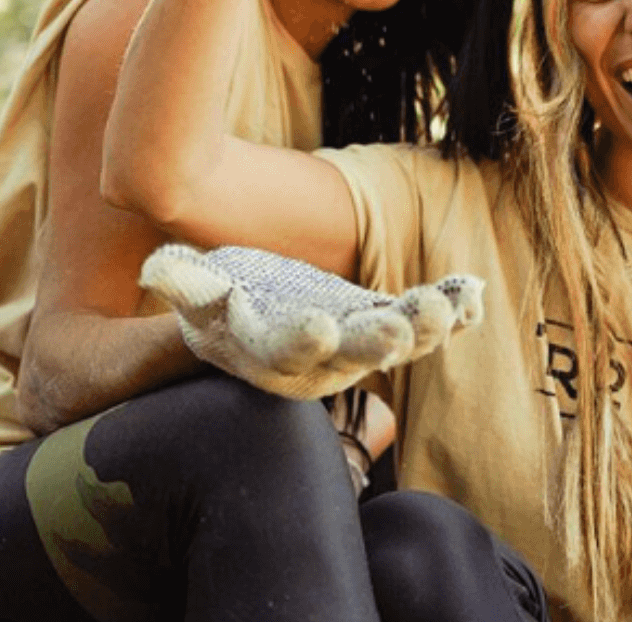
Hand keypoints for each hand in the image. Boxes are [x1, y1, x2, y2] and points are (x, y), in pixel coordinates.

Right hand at [141, 243, 481, 399]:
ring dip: (426, 326)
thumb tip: (158, 269)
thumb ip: (184, 280)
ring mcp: (362, 345)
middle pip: (352, 356)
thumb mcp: (197, 290)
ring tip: (446, 304)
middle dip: (376, 342)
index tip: (320, 325)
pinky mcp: (390, 322)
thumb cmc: (222, 303)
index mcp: (269, 355)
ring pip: (400, 342)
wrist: (259, 318)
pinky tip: (473, 294)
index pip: (285, 353)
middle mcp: (321, 362)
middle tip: (397, 329)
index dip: (302, 342)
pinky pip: (427, 323)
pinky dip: (453, 312)